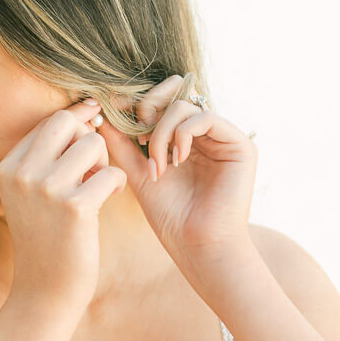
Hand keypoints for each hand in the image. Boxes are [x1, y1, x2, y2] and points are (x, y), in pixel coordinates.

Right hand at [0, 100, 126, 311]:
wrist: (45, 290)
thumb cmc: (46, 238)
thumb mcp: (32, 194)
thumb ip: (49, 156)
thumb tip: (87, 110)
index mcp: (8, 167)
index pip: (48, 122)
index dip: (76, 127)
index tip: (89, 144)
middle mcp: (22, 174)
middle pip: (66, 121)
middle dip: (88, 137)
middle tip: (92, 166)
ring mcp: (46, 189)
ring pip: (92, 143)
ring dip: (104, 162)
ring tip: (99, 186)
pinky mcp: (74, 207)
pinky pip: (111, 172)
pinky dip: (116, 183)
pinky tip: (110, 199)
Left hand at [95, 75, 257, 272]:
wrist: (198, 247)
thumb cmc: (171, 218)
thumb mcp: (137, 174)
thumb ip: (121, 145)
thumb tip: (100, 116)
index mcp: (184, 138)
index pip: (161, 101)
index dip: (137, 104)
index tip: (116, 118)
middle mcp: (205, 134)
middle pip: (174, 93)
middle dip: (148, 108)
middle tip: (139, 138)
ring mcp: (223, 137)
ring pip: (183, 106)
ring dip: (161, 133)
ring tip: (158, 166)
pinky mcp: (240, 144)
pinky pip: (204, 118)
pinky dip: (181, 135)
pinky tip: (175, 162)